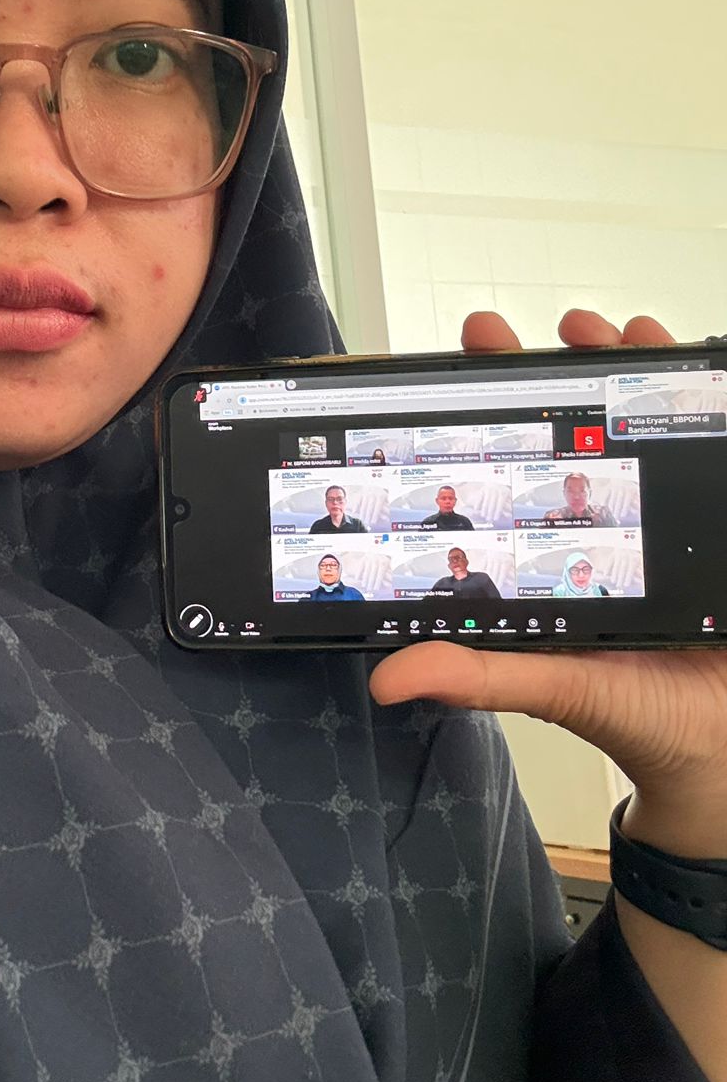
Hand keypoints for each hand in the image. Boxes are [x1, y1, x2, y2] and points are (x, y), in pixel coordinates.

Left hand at [368, 309, 726, 846]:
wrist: (726, 751)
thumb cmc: (638, 715)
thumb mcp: (552, 685)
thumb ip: (477, 675)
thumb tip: (388, 678)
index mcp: (562, 544)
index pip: (524, 454)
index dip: (501, 402)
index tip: (474, 353)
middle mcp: (616, 519)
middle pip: (589, 422)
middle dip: (571, 365)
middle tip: (553, 330)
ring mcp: (672, 515)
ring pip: (656, 421)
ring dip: (640, 365)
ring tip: (625, 332)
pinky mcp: (721, 517)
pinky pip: (717, 445)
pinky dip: (711, 399)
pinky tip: (704, 368)